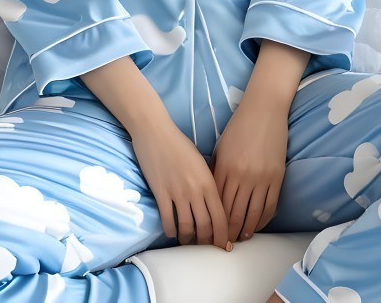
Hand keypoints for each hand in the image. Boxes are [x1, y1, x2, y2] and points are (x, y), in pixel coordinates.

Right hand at [130, 118, 232, 250]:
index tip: (225, 245)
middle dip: (208, 242)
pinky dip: (171, 231)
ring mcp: (177, 193)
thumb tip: (214, 204)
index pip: (221, 217)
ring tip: (188, 241)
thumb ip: (209, 183)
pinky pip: (168, 220)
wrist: (155, 132)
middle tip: (206, 248)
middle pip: (206, 226)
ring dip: (188, 239)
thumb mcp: (202, 163)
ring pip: (187, 227)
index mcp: (209, 182)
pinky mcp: (161, 193)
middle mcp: (195, 190)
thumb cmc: (180, 144)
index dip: (224, 235)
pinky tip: (173, 231)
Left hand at [211, 96, 288, 241]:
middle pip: (234, 214)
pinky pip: (269, 206)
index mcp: (225, 168)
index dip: (214, 222)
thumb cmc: (239, 127)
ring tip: (240, 238)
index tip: (211, 232)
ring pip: (252, 214)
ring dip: (246, 230)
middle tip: (225, 243)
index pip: (218, 204)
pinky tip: (256, 225)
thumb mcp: (221, 148)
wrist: (264, 110)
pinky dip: (262, 220)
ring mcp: (261, 178)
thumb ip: (216, 171)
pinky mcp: (277, 177)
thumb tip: (210, 196)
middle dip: (228, 232)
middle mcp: (243, 176)